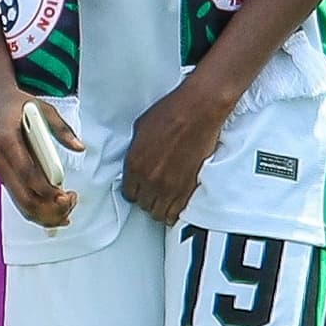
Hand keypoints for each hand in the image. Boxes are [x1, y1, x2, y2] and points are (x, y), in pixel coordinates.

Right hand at [0, 86, 82, 229]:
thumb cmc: (18, 106)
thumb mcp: (44, 108)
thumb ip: (62, 129)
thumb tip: (79, 147)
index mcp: (7, 141)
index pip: (26, 172)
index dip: (45, 188)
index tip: (65, 195)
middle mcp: (0, 160)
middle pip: (23, 196)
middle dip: (48, 207)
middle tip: (70, 201)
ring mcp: (1, 171)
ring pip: (21, 203)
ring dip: (45, 212)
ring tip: (69, 206)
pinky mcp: (5, 176)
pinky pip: (20, 200)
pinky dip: (39, 210)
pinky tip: (57, 209)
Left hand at [122, 69, 236, 226]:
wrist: (197, 112)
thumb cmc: (169, 115)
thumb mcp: (139, 131)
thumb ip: (135, 152)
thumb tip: (136, 160)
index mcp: (133, 165)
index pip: (128, 193)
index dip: (134, 191)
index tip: (140, 189)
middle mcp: (149, 179)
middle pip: (143, 204)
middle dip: (147, 199)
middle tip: (154, 193)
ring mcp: (170, 186)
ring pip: (159, 213)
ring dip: (161, 207)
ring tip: (165, 200)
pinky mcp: (189, 188)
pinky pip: (177, 212)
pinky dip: (175, 211)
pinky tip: (176, 206)